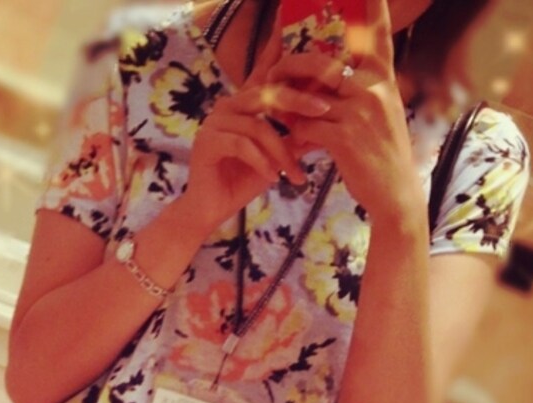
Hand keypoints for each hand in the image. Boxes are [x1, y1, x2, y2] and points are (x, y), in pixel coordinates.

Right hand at [183, 25, 332, 234]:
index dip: (284, 63)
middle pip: (267, 94)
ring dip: (281, 152)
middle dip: (299, 102)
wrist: (210, 211)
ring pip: (257, 126)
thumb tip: (325, 125)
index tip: (314, 61)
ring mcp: (214, 122)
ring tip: (295, 174)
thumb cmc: (241, 183)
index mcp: (243, 105)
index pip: (266, 78)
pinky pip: (242, 145)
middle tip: (325, 110)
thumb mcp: (275, 159)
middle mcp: (227, 106)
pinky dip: (261, 162)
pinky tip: (273, 178)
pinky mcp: (207, 142)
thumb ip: (294, 140)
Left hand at [265, 0, 424, 224]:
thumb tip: (323, 85)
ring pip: (307, 93)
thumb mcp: (381, 115)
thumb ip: (358, 94)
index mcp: (383, 78)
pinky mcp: (344, 137)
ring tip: (269, 101)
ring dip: (283, 98)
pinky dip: (291, 131)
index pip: (377, 32)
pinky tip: (287, 140)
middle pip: (321, 63)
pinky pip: (304, 125)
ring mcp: (359, 111)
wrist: (395, 195)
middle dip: (291, 65)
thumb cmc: (384, 156)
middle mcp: (373, 88)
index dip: (372, 6)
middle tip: (273, 70)